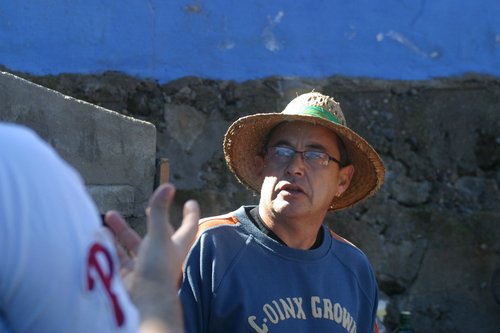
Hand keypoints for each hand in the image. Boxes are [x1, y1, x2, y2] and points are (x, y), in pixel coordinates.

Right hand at [105, 183, 199, 332]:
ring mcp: (146, 266)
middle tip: (146, 207)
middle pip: (157, 232)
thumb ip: (159, 211)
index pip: (188, 226)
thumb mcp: (158, 235)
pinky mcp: (130, 276)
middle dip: (150, 219)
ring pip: (134, 244)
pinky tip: (101, 236)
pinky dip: (110, 246)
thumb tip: (168, 185)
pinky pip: (119, 258)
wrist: (144, 302)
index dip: (190, 214)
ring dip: (122, 230)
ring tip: (109, 216)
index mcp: (176, 245)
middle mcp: (162, 255)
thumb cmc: (157, 268)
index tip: (190, 203)